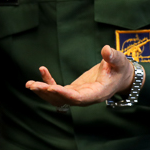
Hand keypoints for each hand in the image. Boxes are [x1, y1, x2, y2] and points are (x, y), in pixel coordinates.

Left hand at [25, 45, 140, 108]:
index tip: (52, 88)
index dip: (65, 94)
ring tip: (29, 84)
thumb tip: (106, 49)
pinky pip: (59, 89)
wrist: (120, 76)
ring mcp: (79, 95)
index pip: (79, 97)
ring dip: (43, 92)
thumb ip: (113, 56)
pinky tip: (42, 70)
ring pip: (58, 98)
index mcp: (98, 93)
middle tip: (33, 85)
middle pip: (65, 99)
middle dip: (48, 93)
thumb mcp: (119, 61)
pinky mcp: (74, 91)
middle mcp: (87, 98)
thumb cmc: (120, 68)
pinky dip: (49, 81)